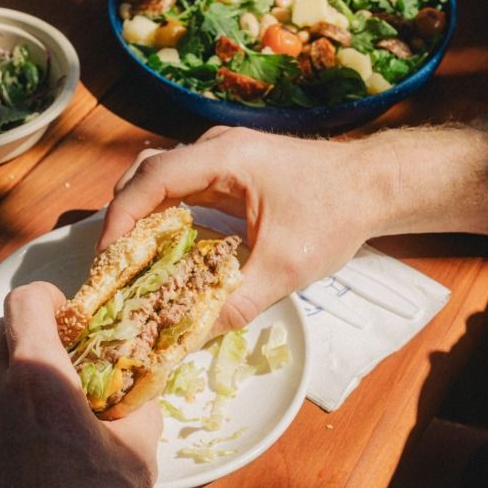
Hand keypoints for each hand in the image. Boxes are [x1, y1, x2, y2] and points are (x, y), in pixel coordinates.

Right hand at [100, 127, 387, 331]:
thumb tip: (190, 339)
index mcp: (222, 159)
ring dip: (143, 214)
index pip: (151, 181)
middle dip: (124, 218)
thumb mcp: (285, 266)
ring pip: (160, 177)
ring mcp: (221, 154)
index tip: (109, 258)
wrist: (377, 185)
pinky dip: (165, 212)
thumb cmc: (335, 215)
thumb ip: (236, 302)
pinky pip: (182, 184)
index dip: (122, 218)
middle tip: (118, 264)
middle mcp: (214, 148)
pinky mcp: (230, 167)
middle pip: (145, 174)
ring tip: (138, 258)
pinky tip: (170, 245)